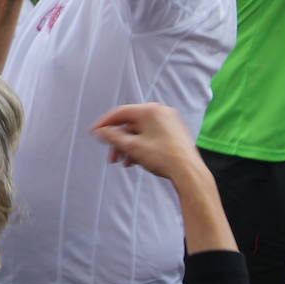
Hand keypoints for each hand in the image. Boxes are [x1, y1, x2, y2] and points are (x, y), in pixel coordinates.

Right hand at [92, 103, 206, 182]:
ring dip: (129, 146)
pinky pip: (152, 135)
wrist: (189, 173)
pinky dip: (142, 146)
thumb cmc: (164, 158)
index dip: (105, 123)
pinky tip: (136, 160)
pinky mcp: (175, 132)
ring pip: (141, 131)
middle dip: (119, 141)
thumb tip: (100, 131)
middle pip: (130, 124)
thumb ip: (112, 136)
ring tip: (124, 161)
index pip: (120, 112)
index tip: (95, 132)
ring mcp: (170, 122)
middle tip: (111, 155)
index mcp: (150, 110)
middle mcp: (160, 112)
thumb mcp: (131, 146)